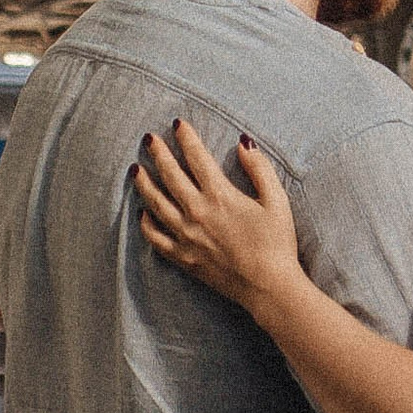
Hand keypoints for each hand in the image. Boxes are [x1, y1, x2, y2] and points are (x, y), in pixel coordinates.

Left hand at [133, 119, 301, 315]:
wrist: (268, 288)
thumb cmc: (276, 243)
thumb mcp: (276, 200)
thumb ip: (259, 168)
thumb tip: (243, 142)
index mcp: (219, 195)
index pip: (196, 157)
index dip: (186, 137)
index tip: (177, 123)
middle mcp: (197, 213)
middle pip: (170, 175)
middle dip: (158, 153)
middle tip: (149, 139)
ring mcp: (187, 237)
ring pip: (156, 204)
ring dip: (144, 184)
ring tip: (136, 169)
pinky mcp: (184, 258)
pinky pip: (157, 239)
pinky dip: (146, 224)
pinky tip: (143, 213)